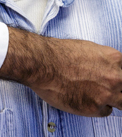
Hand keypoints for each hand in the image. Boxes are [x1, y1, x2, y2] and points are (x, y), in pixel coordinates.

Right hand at [0, 28, 121, 116]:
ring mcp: (107, 94)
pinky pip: (105, 111)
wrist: (44, 63)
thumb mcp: (87, 48)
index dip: (118, 72)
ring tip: (98, 93)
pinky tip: (85, 98)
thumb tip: (104, 67)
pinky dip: (97, 107)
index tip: (112, 76)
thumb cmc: (59, 53)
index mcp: (113, 58)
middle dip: (117, 87)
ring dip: (113, 99)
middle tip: (105, 85)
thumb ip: (102, 60)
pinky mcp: (95, 108)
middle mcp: (115, 77)